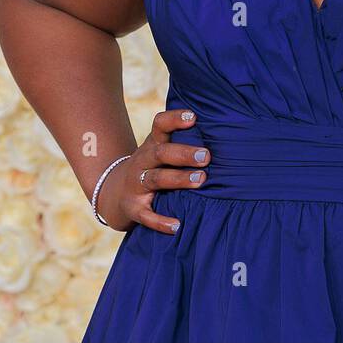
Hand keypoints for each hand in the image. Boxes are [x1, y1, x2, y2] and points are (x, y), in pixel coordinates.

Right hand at [96, 108, 210, 232]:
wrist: (114, 193)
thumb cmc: (154, 167)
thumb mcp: (161, 150)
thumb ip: (185, 141)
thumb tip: (227, 134)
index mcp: (153, 144)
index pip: (160, 125)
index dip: (174, 119)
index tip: (193, 117)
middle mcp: (143, 161)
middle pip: (161, 153)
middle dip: (184, 153)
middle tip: (207, 156)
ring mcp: (136, 185)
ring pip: (155, 179)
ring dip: (178, 179)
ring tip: (201, 180)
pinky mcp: (133, 208)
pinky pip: (146, 215)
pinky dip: (160, 222)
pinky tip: (177, 226)